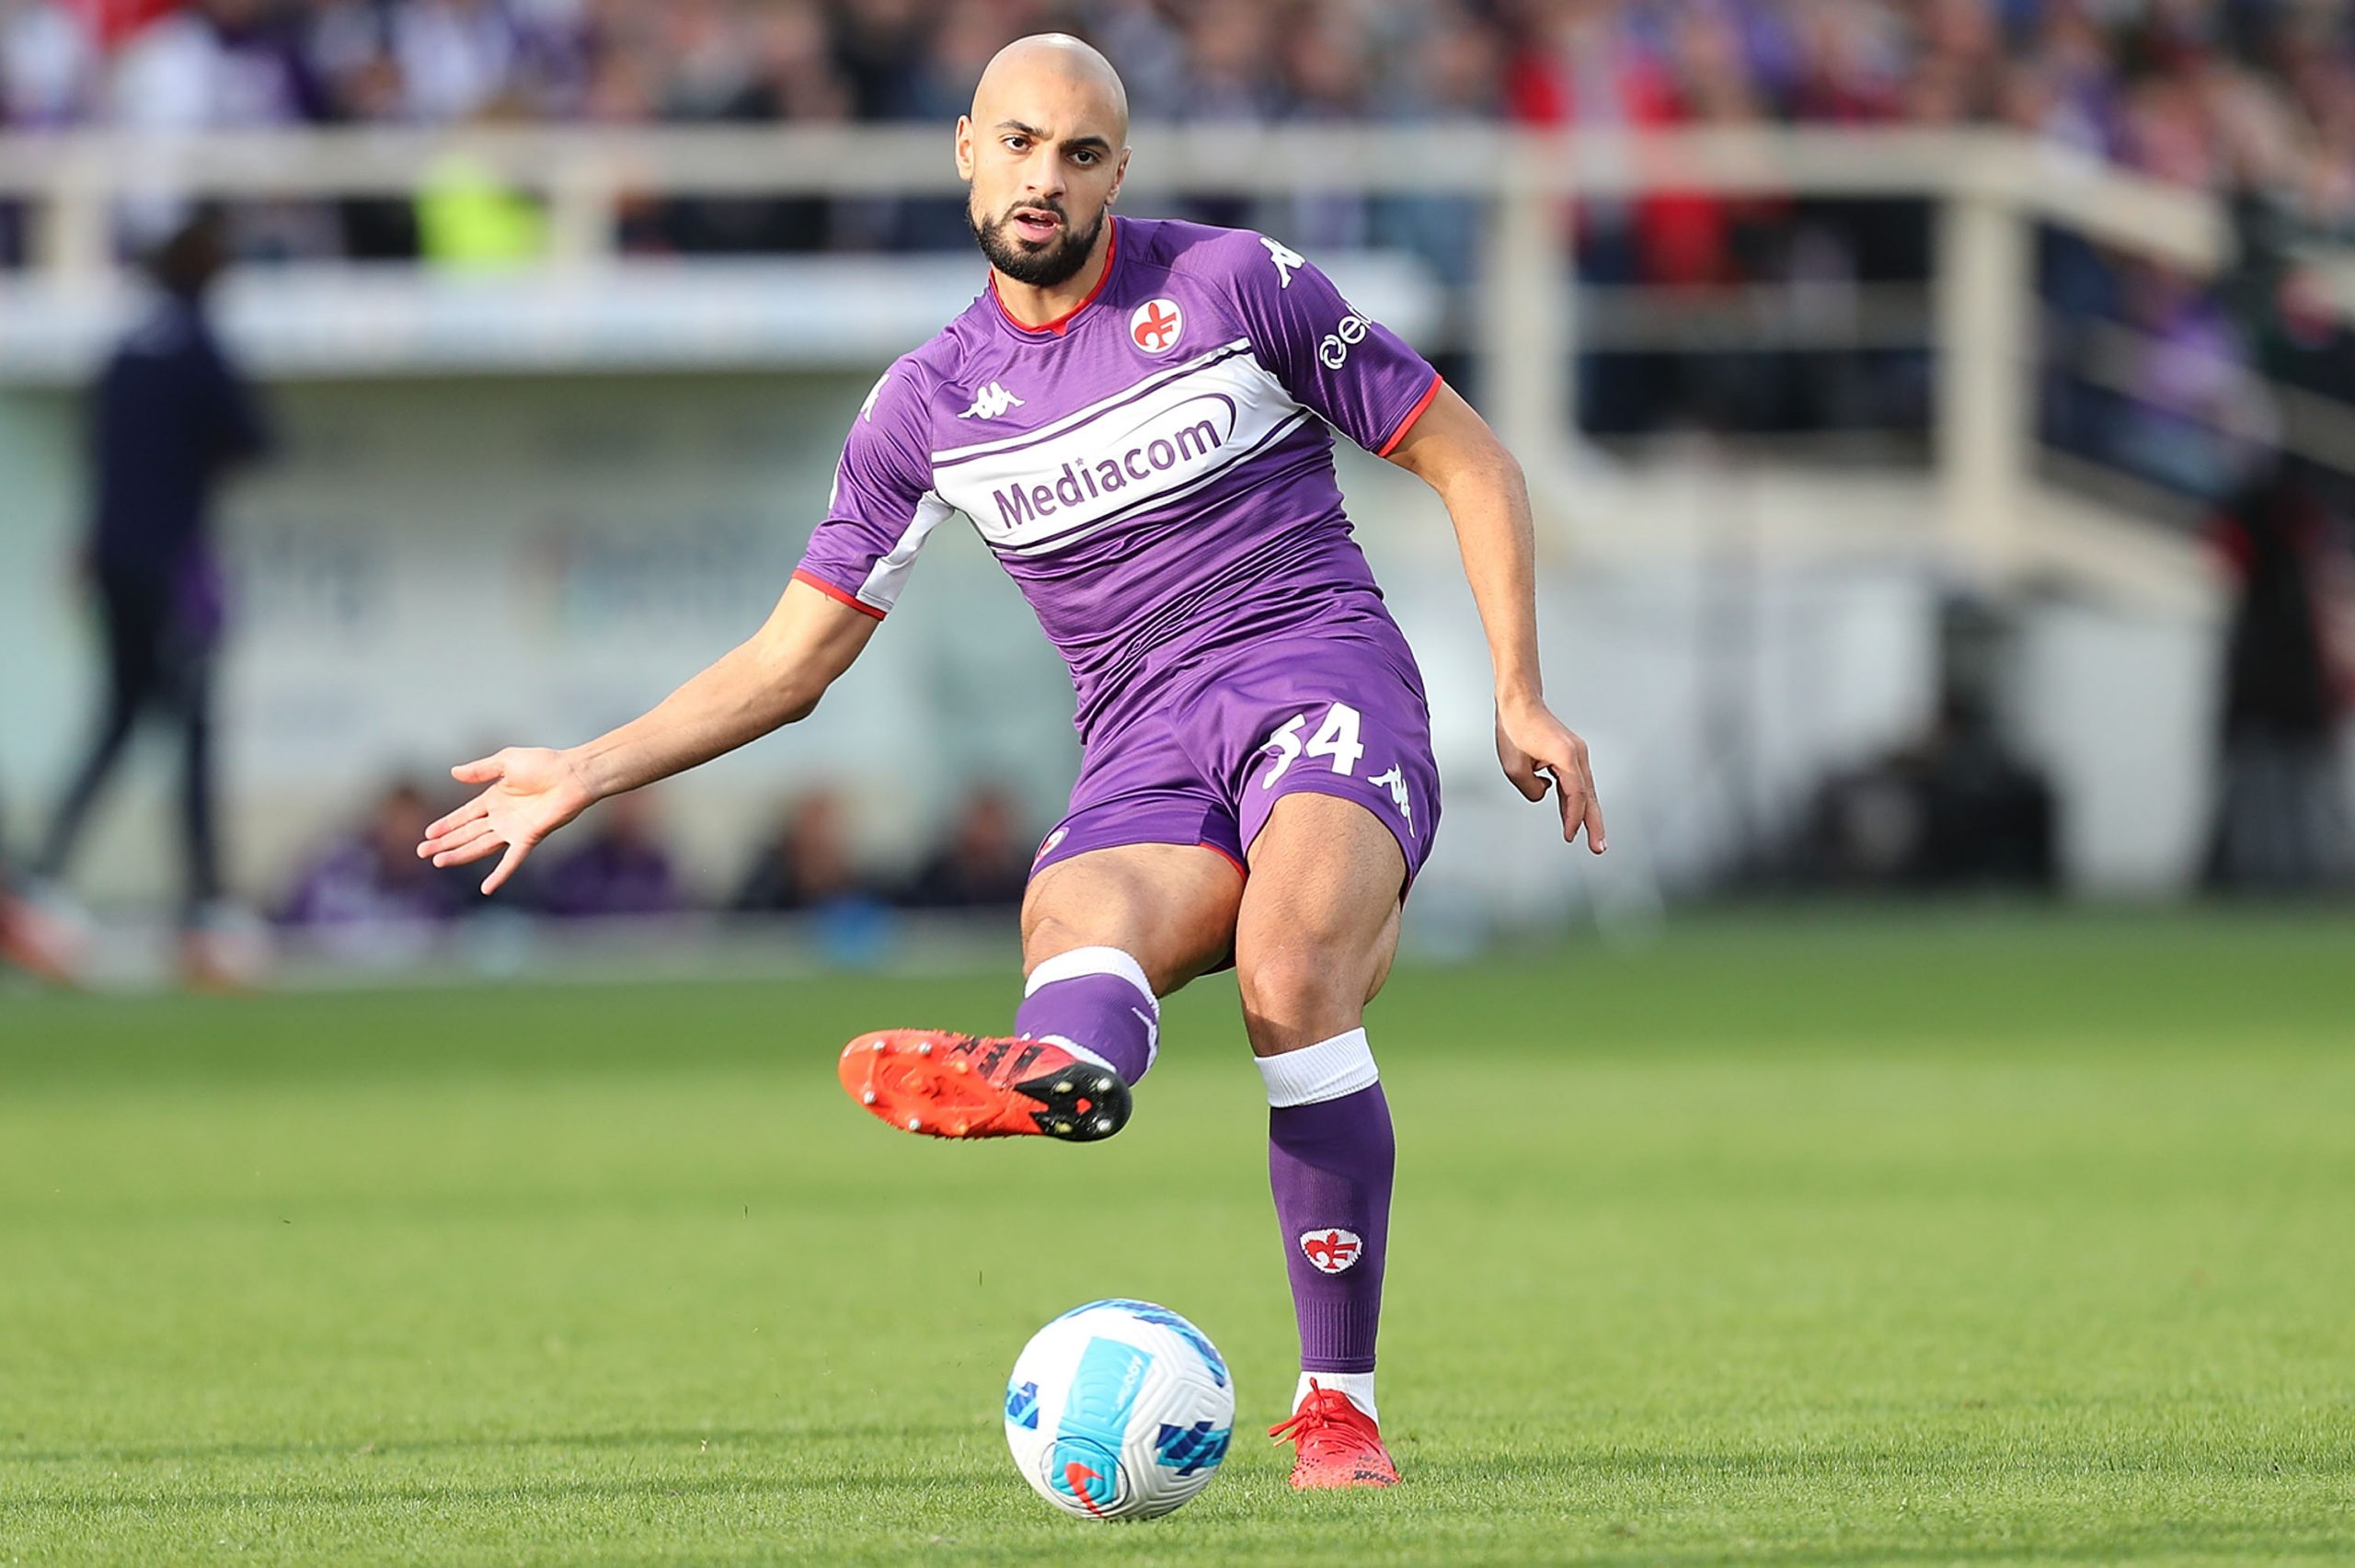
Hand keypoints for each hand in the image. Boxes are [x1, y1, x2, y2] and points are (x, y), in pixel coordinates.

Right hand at [415, 747, 598, 895]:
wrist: (572, 775)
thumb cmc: (545, 763)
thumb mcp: (506, 761)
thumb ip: (481, 769)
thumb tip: (453, 772)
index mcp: (495, 798)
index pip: (465, 815)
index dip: (447, 824)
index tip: (428, 833)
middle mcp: (502, 817)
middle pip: (467, 833)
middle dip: (445, 842)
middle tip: (423, 852)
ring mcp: (514, 829)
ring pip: (481, 846)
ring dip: (460, 854)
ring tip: (439, 861)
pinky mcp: (529, 838)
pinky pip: (512, 860)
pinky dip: (500, 874)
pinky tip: (486, 889)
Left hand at [1495, 697, 1605, 852]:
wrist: (1520, 703)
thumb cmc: (1516, 728)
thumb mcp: (1514, 767)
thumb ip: (1531, 789)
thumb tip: (1545, 794)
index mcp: (1566, 756)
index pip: (1575, 795)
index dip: (1573, 819)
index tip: (1568, 836)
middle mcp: (1577, 754)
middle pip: (1590, 796)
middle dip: (1595, 824)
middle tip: (1599, 847)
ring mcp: (1577, 754)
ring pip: (1586, 791)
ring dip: (1588, 815)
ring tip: (1594, 838)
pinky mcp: (1571, 755)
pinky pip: (1577, 783)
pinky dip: (1577, 800)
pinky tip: (1575, 815)